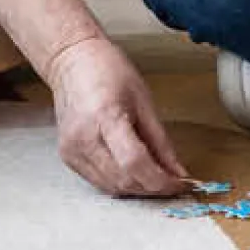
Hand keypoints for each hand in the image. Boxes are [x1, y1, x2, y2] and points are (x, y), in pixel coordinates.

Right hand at [48, 34, 188, 196]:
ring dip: (138, 188)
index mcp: (105, 116)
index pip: (134, 162)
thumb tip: (178, 171)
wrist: (72, 61)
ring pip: (111, 188)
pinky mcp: (68, 158)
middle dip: (153, 187)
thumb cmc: (107, 70)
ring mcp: (72, 151)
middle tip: (174, 181)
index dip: (161, 180)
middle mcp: (83, 139)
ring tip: (157, 177)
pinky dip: (121, 182)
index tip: (182, 183)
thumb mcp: (143, 99)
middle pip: (123, 180)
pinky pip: (99, 182)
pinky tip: (135, 172)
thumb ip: (160, 140)